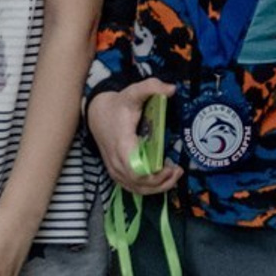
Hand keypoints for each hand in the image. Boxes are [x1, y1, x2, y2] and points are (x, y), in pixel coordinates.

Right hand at [89, 80, 181, 196]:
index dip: (154, 174)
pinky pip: (132, 187)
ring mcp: (115, 168)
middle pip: (138, 182)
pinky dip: (148, 188)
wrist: (97, 113)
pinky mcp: (116, 172)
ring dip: (157, 187)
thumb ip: (152, 87)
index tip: (170, 167)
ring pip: (136, 188)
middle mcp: (116, 160)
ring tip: (173, 176)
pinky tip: (161, 180)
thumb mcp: (133, 92)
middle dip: (161, 181)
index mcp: (122, 144)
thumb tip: (172, 89)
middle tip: (177, 170)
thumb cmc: (118, 105)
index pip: (135, 169)